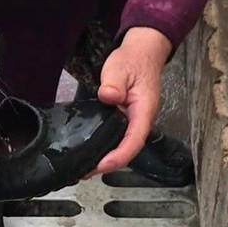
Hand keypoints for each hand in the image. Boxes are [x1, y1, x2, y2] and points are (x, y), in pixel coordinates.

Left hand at [92, 27, 171, 175]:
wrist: (142, 54)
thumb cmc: (133, 60)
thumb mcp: (120, 67)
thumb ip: (114, 82)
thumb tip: (108, 95)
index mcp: (143, 111)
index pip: (133, 140)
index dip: (118, 156)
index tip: (102, 165)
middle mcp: (140, 121)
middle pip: (127, 150)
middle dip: (108, 164)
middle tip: (84, 173)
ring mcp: (133, 122)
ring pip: (122, 147)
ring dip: (105, 160)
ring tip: (84, 169)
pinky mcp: (125, 121)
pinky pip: (117, 139)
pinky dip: (104, 149)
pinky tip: (90, 153)